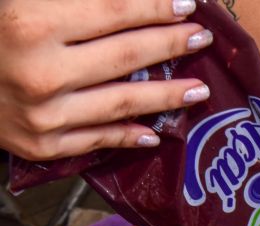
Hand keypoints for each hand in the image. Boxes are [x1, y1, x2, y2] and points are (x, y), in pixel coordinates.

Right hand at [0, 0, 212, 159]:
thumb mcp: (24, 2)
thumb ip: (79, 2)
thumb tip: (129, 0)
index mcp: (29, 23)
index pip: (113, 11)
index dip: (155, 7)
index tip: (188, 3)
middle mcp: (39, 72)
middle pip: (124, 56)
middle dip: (170, 44)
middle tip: (202, 38)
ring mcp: (41, 114)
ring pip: (120, 103)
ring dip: (166, 97)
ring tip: (198, 89)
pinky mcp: (39, 145)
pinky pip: (95, 140)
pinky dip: (128, 136)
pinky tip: (156, 134)